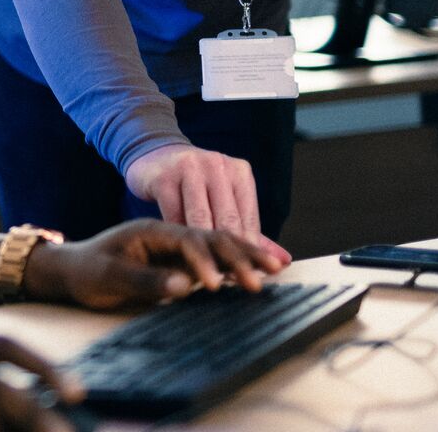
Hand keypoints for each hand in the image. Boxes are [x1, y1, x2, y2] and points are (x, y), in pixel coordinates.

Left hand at [25, 219, 285, 310]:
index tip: (217, 285)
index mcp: (150, 229)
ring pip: (220, 240)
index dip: (204, 261)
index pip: (187, 238)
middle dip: (240, 255)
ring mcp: (177, 239)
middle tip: (263, 278)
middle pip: (212, 234)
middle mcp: (169, 230)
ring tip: (277, 267)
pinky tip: (261, 266)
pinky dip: (240, 258)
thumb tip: (185, 286)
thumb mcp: (108, 278)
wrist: (72, 267)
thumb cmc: (87, 271)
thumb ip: (146, 281)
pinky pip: (217, 251)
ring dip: (248, 253)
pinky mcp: (182, 253)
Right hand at [124, 143, 291, 264]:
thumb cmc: (194, 183)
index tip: (251, 279)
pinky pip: (173, 215)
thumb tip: (283, 261)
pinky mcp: (163, 177)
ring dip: (204, 251)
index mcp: (239, 172)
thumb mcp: (223, 199)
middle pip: (227, 220)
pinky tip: (178, 258)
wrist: (154, 153)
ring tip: (208, 278)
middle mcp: (217, 166)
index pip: (248, 219)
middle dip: (232, 256)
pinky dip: (177, 239)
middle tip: (234, 283)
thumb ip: (249, 229)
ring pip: (200, 219)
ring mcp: (188, 168)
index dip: (251, 252)